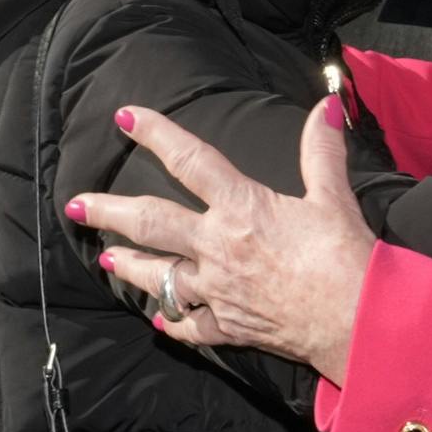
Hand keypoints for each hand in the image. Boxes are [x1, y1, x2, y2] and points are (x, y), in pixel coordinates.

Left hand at [72, 97, 374, 380]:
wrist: (355, 322)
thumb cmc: (346, 258)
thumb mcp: (333, 197)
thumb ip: (321, 150)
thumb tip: (326, 105)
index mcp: (241, 208)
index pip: (190, 160)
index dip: (156, 134)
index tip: (125, 117)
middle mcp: (217, 247)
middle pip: (150, 223)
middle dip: (108, 212)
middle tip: (76, 206)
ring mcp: (217, 290)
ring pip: (159, 277)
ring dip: (130, 267)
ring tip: (106, 258)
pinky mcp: (228, 326)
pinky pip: (190, 326)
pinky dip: (173, 322)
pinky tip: (159, 320)